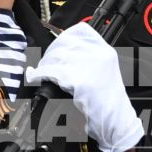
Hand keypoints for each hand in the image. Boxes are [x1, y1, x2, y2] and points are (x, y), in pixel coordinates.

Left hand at [23, 22, 141, 151]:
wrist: (116, 120)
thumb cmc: (108, 100)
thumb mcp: (102, 72)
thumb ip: (86, 59)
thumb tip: (60, 55)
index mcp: (105, 50)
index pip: (80, 31)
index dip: (63, 38)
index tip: (55, 47)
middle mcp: (99, 54)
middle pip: (64, 43)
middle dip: (50, 53)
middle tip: (45, 64)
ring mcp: (90, 66)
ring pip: (56, 57)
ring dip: (44, 64)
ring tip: (41, 72)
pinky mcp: (80, 80)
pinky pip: (52, 72)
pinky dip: (39, 74)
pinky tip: (35, 77)